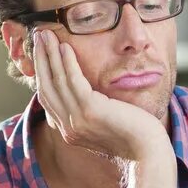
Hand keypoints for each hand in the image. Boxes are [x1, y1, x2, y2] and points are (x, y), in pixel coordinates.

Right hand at [32, 29, 167, 161]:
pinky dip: (67, 63)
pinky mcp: (90, 112)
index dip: (42, 72)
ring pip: (57, 81)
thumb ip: (91, 110)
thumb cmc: (135, 136)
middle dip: (41, 59)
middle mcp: (68, 128)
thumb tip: (85, 93)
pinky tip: (65, 47)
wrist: (149, 153)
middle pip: (47, 87)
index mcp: (69, 130)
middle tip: (38, 36)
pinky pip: (73, 82)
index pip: (48, 98)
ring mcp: (77, 121)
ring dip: (50, 55)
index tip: (41, 51)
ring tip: (46, 34)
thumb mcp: (105, 122)